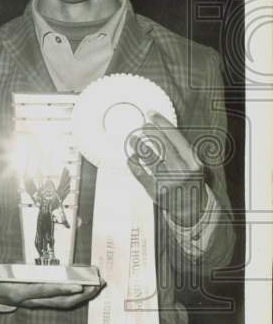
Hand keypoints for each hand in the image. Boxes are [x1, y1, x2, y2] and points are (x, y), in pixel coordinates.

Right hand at [0, 261, 103, 309]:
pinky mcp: (43, 299)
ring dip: (83, 296)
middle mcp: (32, 301)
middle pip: (60, 301)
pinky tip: (87, 284)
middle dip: (79, 295)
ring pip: (64, 302)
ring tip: (97, 285)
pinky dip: (76, 293)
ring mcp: (39, 301)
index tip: (76, 286)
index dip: (59, 290)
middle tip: (96, 285)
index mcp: (18, 294)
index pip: (41, 292)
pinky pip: (63, 299)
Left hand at [127, 111, 205, 226]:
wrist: (193, 209)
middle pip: (163, 145)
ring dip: (139, 146)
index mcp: (193, 162)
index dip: (162, 123)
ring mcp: (169, 182)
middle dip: (151, 132)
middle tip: (142, 125)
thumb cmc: (190, 181)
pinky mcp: (156, 192)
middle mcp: (183, 171)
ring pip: (150, 159)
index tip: (152, 114)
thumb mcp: (193, 164)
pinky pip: (141, 174)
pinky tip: (131, 157)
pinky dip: (134, 164)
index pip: (176, 137)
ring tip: (133, 139)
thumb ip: (180, 148)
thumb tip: (160, 127)